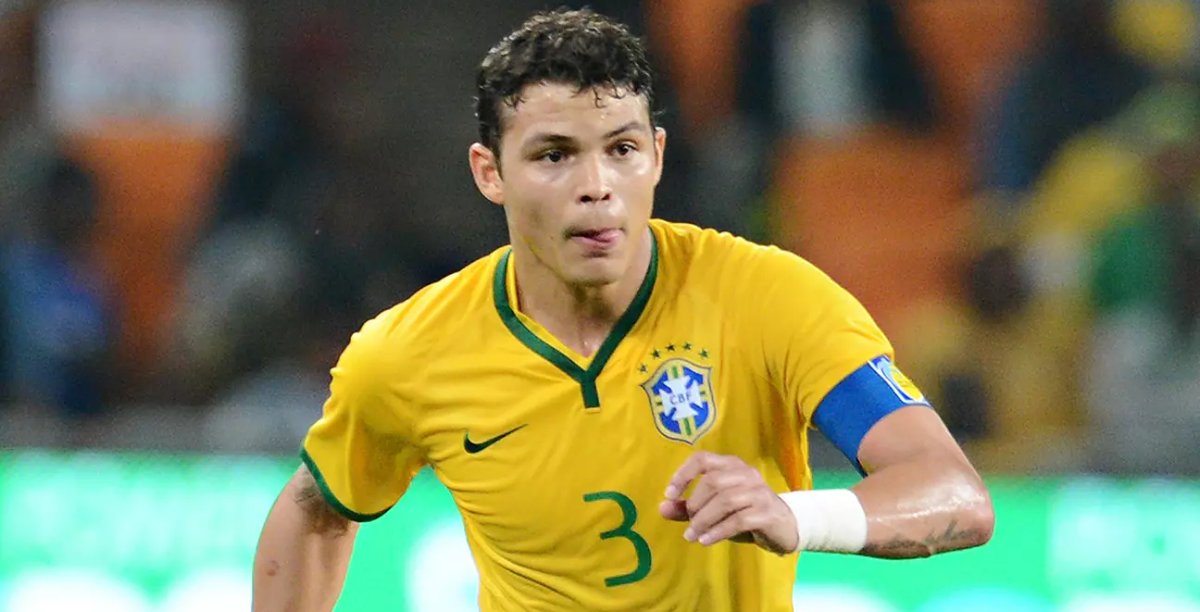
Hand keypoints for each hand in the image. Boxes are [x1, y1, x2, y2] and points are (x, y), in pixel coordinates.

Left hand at [659, 451, 797, 553]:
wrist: (785, 527)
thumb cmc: (746, 514)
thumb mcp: (715, 510)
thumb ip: (688, 508)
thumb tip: (662, 508)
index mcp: (731, 465)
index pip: (702, 459)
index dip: (683, 474)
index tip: (670, 494)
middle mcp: (746, 473)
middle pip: (713, 482)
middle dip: (695, 505)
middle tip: (688, 524)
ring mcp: (759, 492)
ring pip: (725, 501)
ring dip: (704, 521)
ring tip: (692, 536)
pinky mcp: (767, 512)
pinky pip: (738, 520)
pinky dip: (718, 531)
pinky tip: (705, 540)